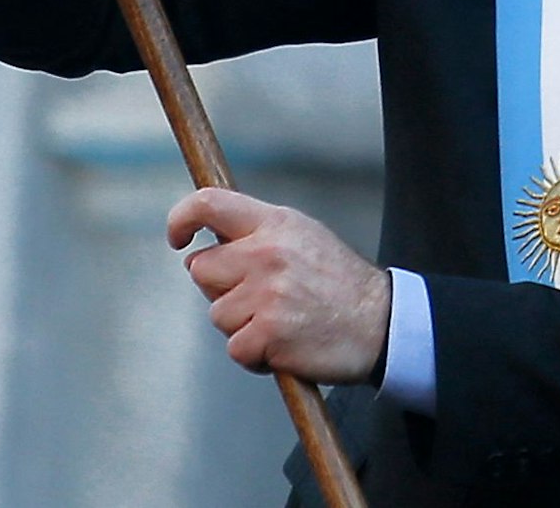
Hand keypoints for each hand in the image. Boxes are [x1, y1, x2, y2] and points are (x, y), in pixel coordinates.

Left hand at [167, 188, 390, 383]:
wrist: (382, 323)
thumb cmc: (339, 283)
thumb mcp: (303, 237)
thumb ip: (257, 234)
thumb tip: (206, 247)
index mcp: (275, 223)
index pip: (209, 203)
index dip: (181, 218)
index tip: (177, 239)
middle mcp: (267, 252)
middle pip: (202, 269)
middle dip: (220, 288)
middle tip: (258, 298)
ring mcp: (267, 293)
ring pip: (218, 313)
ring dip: (241, 326)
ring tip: (280, 322)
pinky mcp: (269, 332)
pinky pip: (235, 348)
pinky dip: (255, 356)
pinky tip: (284, 346)